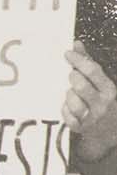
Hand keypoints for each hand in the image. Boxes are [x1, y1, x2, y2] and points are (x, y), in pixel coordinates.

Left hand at [65, 42, 116, 160]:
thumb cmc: (101, 99)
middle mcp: (102, 103)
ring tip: (71, 93)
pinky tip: (69, 106)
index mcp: (109, 89)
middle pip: (80, 85)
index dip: (78, 60)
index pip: (93, 71)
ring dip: (68, 95)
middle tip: (71, 76)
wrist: (109, 130)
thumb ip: (88, 63)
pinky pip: (67, 116)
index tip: (67, 53)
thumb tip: (76, 44)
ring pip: (72, 102)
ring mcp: (91, 117)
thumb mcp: (100, 81)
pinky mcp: (80, 128)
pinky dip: (65, 109)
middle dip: (73, 77)